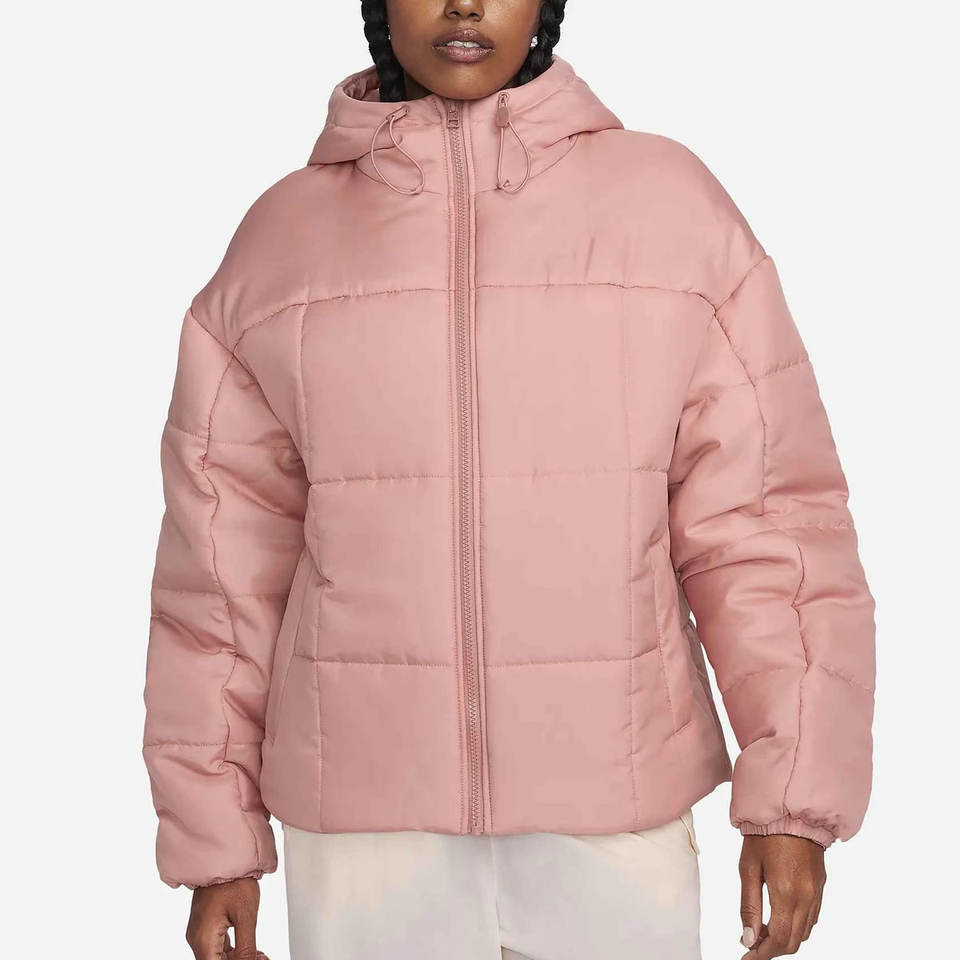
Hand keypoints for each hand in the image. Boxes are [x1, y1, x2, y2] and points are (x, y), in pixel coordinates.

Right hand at [185, 877, 268, 959]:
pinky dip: (234, 951)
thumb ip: (246, 947)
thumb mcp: (246, 916)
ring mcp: (200, 931)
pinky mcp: (205, 924)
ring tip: (260, 956)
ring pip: (218, 956)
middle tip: (262, 959)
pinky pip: (218, 945)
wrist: (224, 856)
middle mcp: (197, 939)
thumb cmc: (234, 880)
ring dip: (238, 959)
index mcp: (203, 940)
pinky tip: (251, 951)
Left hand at [739, 834, 825, 957]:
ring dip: (784, 939)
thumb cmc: (764, 835)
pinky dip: (796, 927)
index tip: (746, 957)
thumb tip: (747, 937)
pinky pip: (811, 918)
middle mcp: (806, 898)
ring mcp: (816, 894)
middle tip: (751, 946)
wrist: (792, 812)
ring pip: (803, 932)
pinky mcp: (820, 887)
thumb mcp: (748, 868)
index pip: (777, 939)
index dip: (761, 953)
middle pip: (793, 941)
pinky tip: (779, 919)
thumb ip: (748, 906)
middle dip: (772, 950)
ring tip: (761, 933)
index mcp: (786, 893)